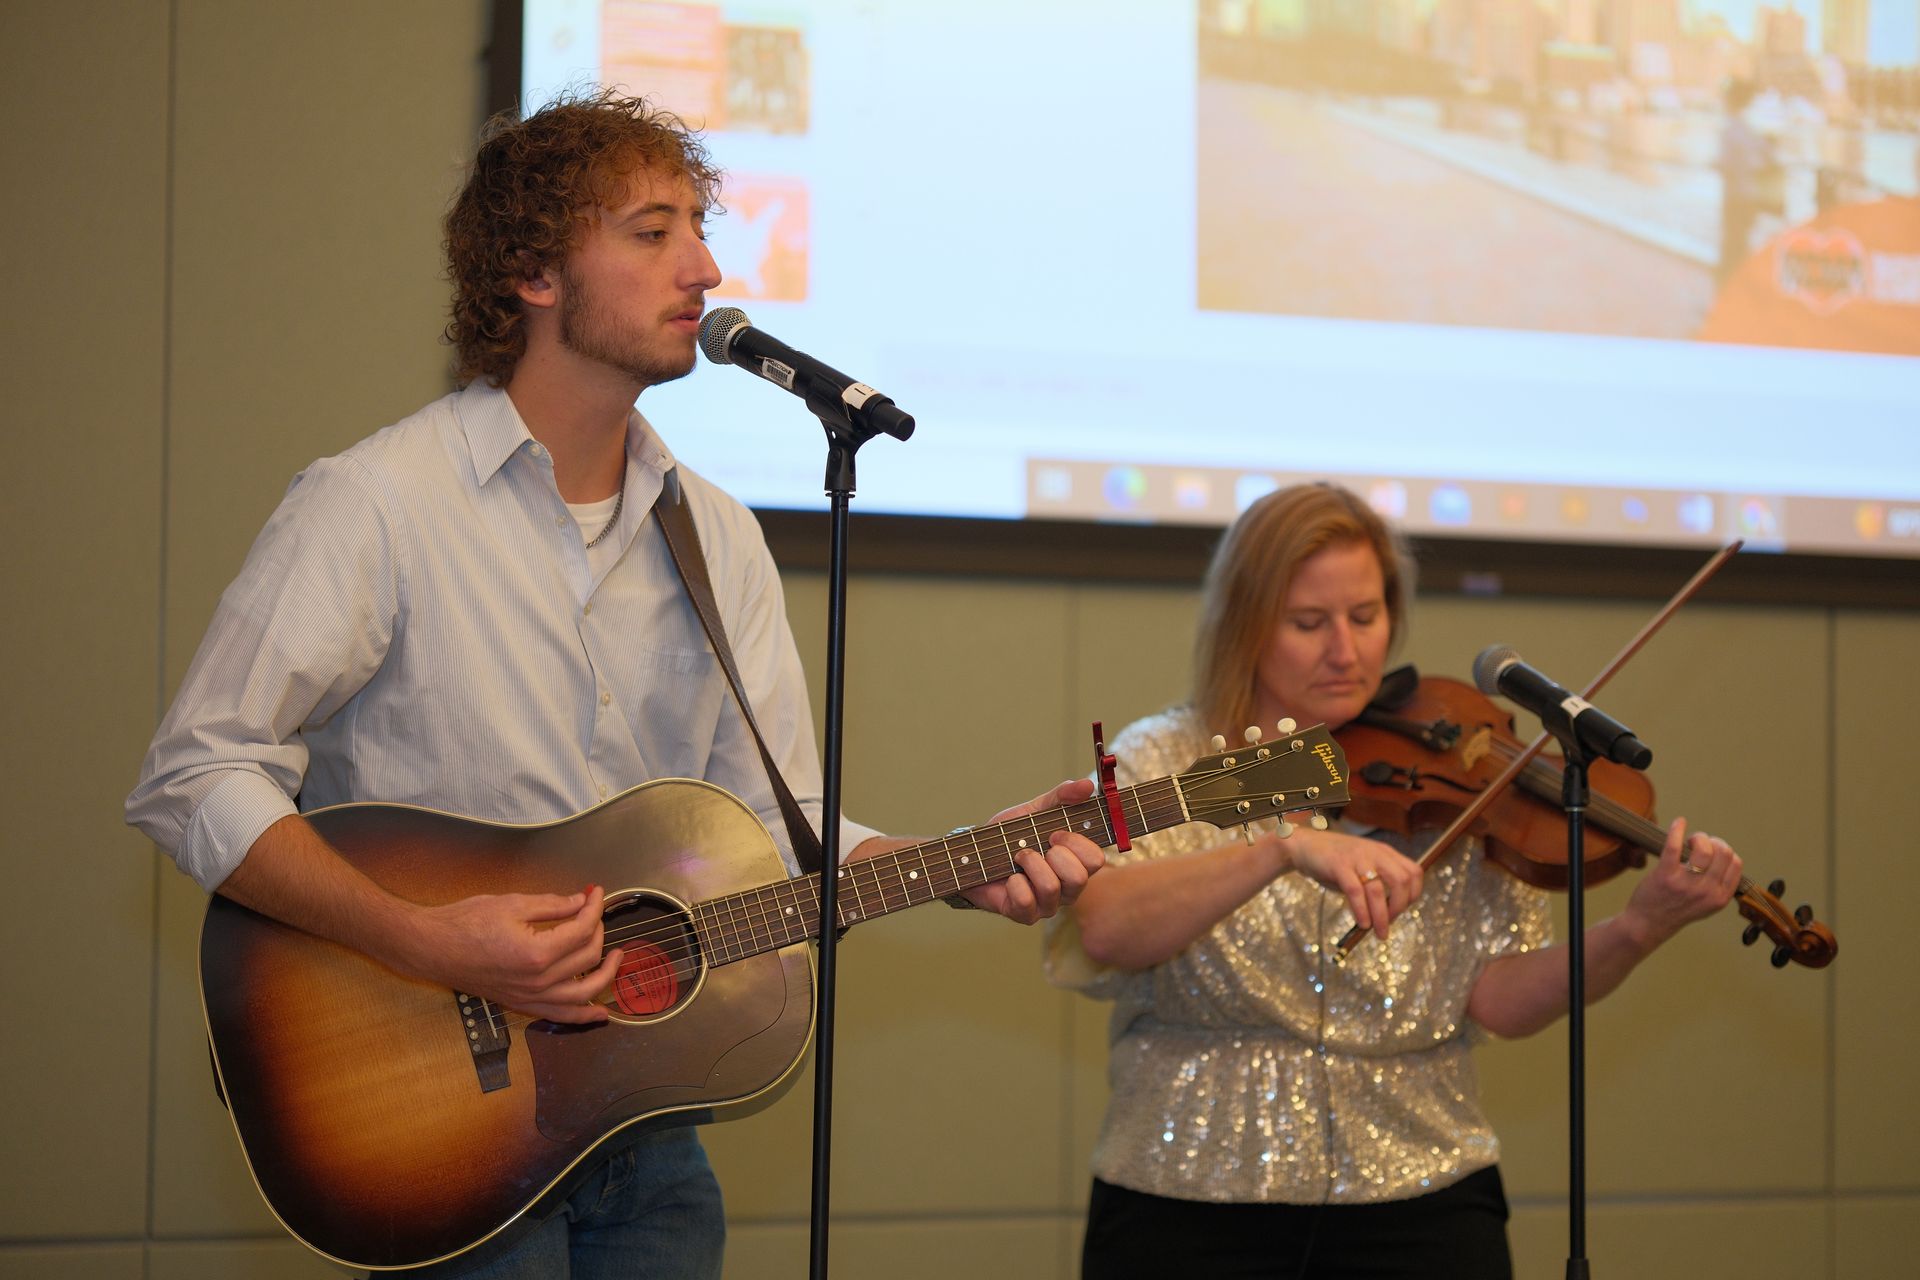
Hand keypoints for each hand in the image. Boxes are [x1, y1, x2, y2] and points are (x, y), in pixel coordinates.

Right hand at [401, 884, 623, 1024]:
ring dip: (605, 976)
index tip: (595, 892)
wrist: (431, 948)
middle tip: (595, 914)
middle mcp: (537, 981)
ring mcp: (530, 996)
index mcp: (537, 953)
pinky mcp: (520, 1004)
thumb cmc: (464, 923)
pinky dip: (583, 1015)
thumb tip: (580, 902)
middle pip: (587, 958)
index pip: (582, 929)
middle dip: (598, 931)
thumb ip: (552, 905)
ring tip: (616, 959)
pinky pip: (560, 1016)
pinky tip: (600, 1012)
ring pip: (583, 994)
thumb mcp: (512, 904)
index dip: (594, 908)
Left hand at [957, 778, 1104, 923]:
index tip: (1055, 833)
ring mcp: (1048, 904)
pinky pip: (1026, 901)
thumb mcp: (1035, 811)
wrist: (973, 854)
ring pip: (1051, 888)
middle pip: (1079, 877)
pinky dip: (1013, 883)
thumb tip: (1087, 785)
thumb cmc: (1009, 836)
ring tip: (1017, 857)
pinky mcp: (1025, 915)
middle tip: (1037, 846)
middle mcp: (1068, 887)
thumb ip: (1061, 797)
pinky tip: (1008, 877)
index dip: (1077, 843)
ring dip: (1029, 864)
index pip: (1096, 859)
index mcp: (1076, 863)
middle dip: (1053, 856)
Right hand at [1282, 828, 1421, 938]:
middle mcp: (1375, 853)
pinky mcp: (1338, 865)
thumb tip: (1388, 917)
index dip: (1413, 895)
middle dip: (1399, 907)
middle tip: (1389, 923)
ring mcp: (1357, 858)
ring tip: (1378, 932)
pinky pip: (1355, 891)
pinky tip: (1362, 922)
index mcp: (1384, 853)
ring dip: (1381, 916)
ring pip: (1377, 890)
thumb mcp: (1362, 867)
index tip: (1401, 911)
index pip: (1414, 872)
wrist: (1304, 846)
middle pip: (1402, 881)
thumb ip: (1377, 885)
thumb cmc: (1335, 862)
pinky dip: (1361, 911)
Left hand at [1621, 818, 1739, 950]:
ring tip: (1688, 842)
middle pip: (1723, 852)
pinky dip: (1677, 830)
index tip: (1711, 851)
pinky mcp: (1666, 876)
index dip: (1724, 851)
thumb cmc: (1677, 909)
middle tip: (1697, 845)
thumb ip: (1719, 885)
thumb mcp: (1707, 904)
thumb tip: (1726, 855)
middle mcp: (1707, 891)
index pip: (1735, 862)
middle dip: (1712, 841)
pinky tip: (1679, 823)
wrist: (1649, 924)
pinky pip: (1675, 846)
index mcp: (1721, 897)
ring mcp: (1687, 884)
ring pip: (1705, 849)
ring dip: (1698, 838)